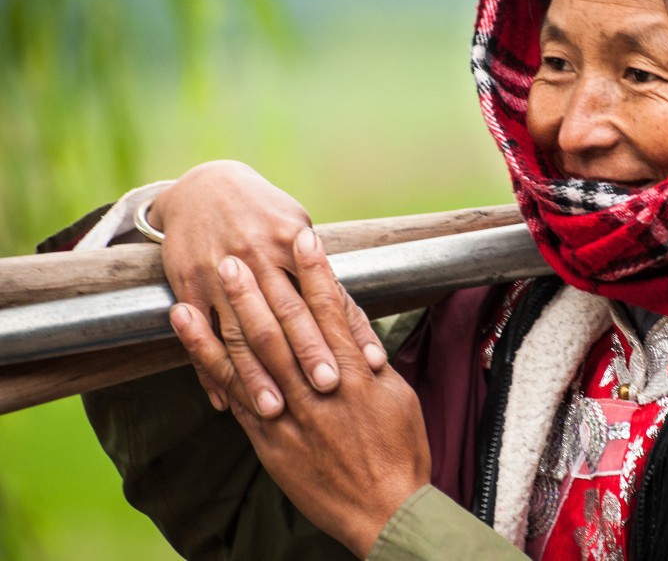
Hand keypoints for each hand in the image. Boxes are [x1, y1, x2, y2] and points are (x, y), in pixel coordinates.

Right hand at [150, 160, 386, 416]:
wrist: (203, 186)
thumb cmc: (264, 213)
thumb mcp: (296, 227)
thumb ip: (320, 271)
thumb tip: (350, 316)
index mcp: (289, 240)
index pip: (321, 293)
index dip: (342, 329)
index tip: (363, 364)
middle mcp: (254, 255)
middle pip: (283, 314)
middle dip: (305, 353)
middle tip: (326, 390)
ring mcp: (216, 270)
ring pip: (239, 332)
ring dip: (256, 374)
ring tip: (274, 409)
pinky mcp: (186, 283)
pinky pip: (200, 333)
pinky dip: (209, 369)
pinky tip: (223, 401)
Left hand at [170, 228, 429, 556]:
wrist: (385, 508)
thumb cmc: (400, 451)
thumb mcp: (398, 395)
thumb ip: (369, 358)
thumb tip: (351, 323)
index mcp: (355, 372)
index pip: (332, 308)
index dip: (316, 270)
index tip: (302, 237)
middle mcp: (319, 386)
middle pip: (284, 323)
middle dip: (262, 282)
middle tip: (242, 249)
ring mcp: (290, 412)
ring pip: (253, 350)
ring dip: (232, 307)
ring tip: (216, 273)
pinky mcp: (268, 437)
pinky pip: (231, 390)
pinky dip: (207, 356)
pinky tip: (189, 329)